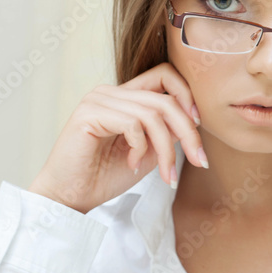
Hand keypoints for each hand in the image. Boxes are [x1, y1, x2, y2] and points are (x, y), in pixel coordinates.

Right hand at [28, 62, 205, 213]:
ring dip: (167, 149)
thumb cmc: (105, 176)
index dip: (187, 96)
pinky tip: (132, 164)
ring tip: (165, 174)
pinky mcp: (88, 113)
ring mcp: (98, 100)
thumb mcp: (148, 152)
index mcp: (125, 97)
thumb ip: (167, 132)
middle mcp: (111, 92)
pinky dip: (140, 148)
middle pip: (165, 98)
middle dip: (189, 132)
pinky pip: (132, 123)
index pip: (164, 74)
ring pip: (152, 114)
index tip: (198, 125)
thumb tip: (193, 120)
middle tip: (199, 161)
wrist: (72, 197)